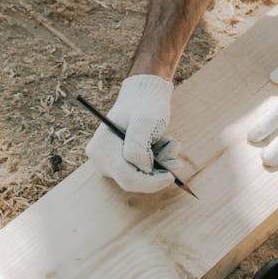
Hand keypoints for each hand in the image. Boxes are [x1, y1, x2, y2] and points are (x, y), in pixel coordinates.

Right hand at [86, 74, 179, 192]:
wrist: (145, 96)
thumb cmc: (146, 105)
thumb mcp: (145, 121)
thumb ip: (139, 146)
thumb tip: (142, 169)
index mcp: (102, 147)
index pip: (127, 177)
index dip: (151, 182)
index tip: (171, 176)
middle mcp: (101, 158)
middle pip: (133, 180)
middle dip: (157, 172)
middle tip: (176, 161)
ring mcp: (109, 162)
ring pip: (140, 176)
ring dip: (161, 164)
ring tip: (171, 144)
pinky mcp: (121, 163)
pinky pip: (142, 172)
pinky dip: (157, 162)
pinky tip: (164, 146)